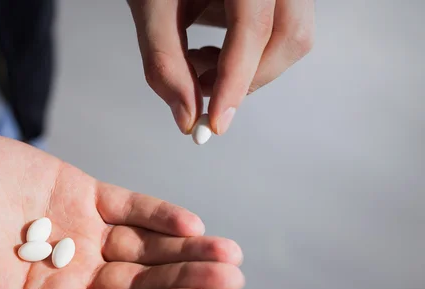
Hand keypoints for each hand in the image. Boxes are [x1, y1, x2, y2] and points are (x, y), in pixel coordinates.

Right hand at [0, 120, 244, 288]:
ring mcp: (80, 232)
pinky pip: (128, 206)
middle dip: (187, 281)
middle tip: (231, 279)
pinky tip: (187, 222)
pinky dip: (158, 214)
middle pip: (141, 284)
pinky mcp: (81, 192)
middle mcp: (72, 273)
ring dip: (186, 250)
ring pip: (145, 247)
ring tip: (226, 253)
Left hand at [128, 0, 314, 133]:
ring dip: (248, 70)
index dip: (235, 79)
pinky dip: (250, 58)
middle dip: (246, 79)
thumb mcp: (151, 6)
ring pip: (292, 40)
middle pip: (288, 37)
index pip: (254, 27)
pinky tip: (214, 53)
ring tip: (199, 63)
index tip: (215, 121)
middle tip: (201, 90)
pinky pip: (283, 35)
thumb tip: (187, 116)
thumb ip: (164, 61)